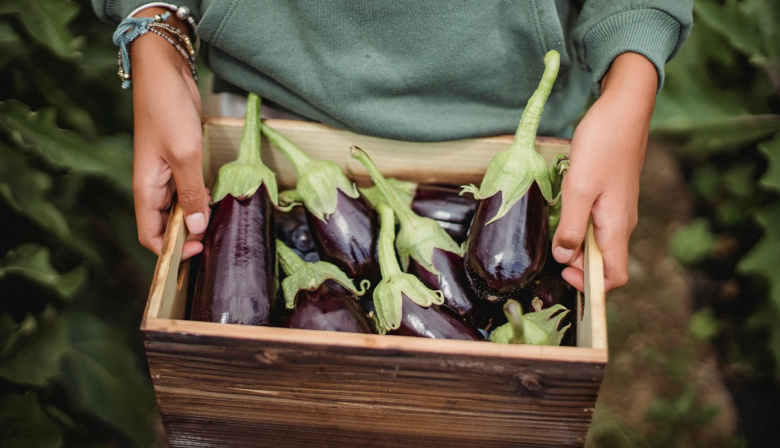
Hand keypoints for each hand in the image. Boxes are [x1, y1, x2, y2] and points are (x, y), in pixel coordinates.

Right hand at [130, 8, 208, 258]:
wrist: (165, 71)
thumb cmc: (168, 110)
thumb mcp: (184, 154)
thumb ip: (190, 193)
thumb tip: (195, 228)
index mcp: (145, 189)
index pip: (150, 235)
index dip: (171, 250)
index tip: (198, 251)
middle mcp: (153, 186)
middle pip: (166, 225)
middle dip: (187, 238)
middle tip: (215, 242)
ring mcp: (166, 173)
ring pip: (179, 209)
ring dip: (196, 219)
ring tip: (220, 226)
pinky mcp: (179, 161)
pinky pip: (188, 190)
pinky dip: (201, 199)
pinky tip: (218, 201)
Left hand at [552, 52, 657, 292]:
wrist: (624, 109)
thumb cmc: (603, 144)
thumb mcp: (579, 188)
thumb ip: (571, 226)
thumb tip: (564, 257)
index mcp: (616, 227)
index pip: (615, 277)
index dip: (591, 285)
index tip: (564, 273)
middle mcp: (621, 223)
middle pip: (603, 261)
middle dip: (577, 263)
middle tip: (551, 248)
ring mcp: (618, 209)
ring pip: (597, 241)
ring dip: (575, 242)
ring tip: (554, 227)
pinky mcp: (611, 196)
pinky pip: (596, 222)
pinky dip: (578, 225)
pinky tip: (563, 209)